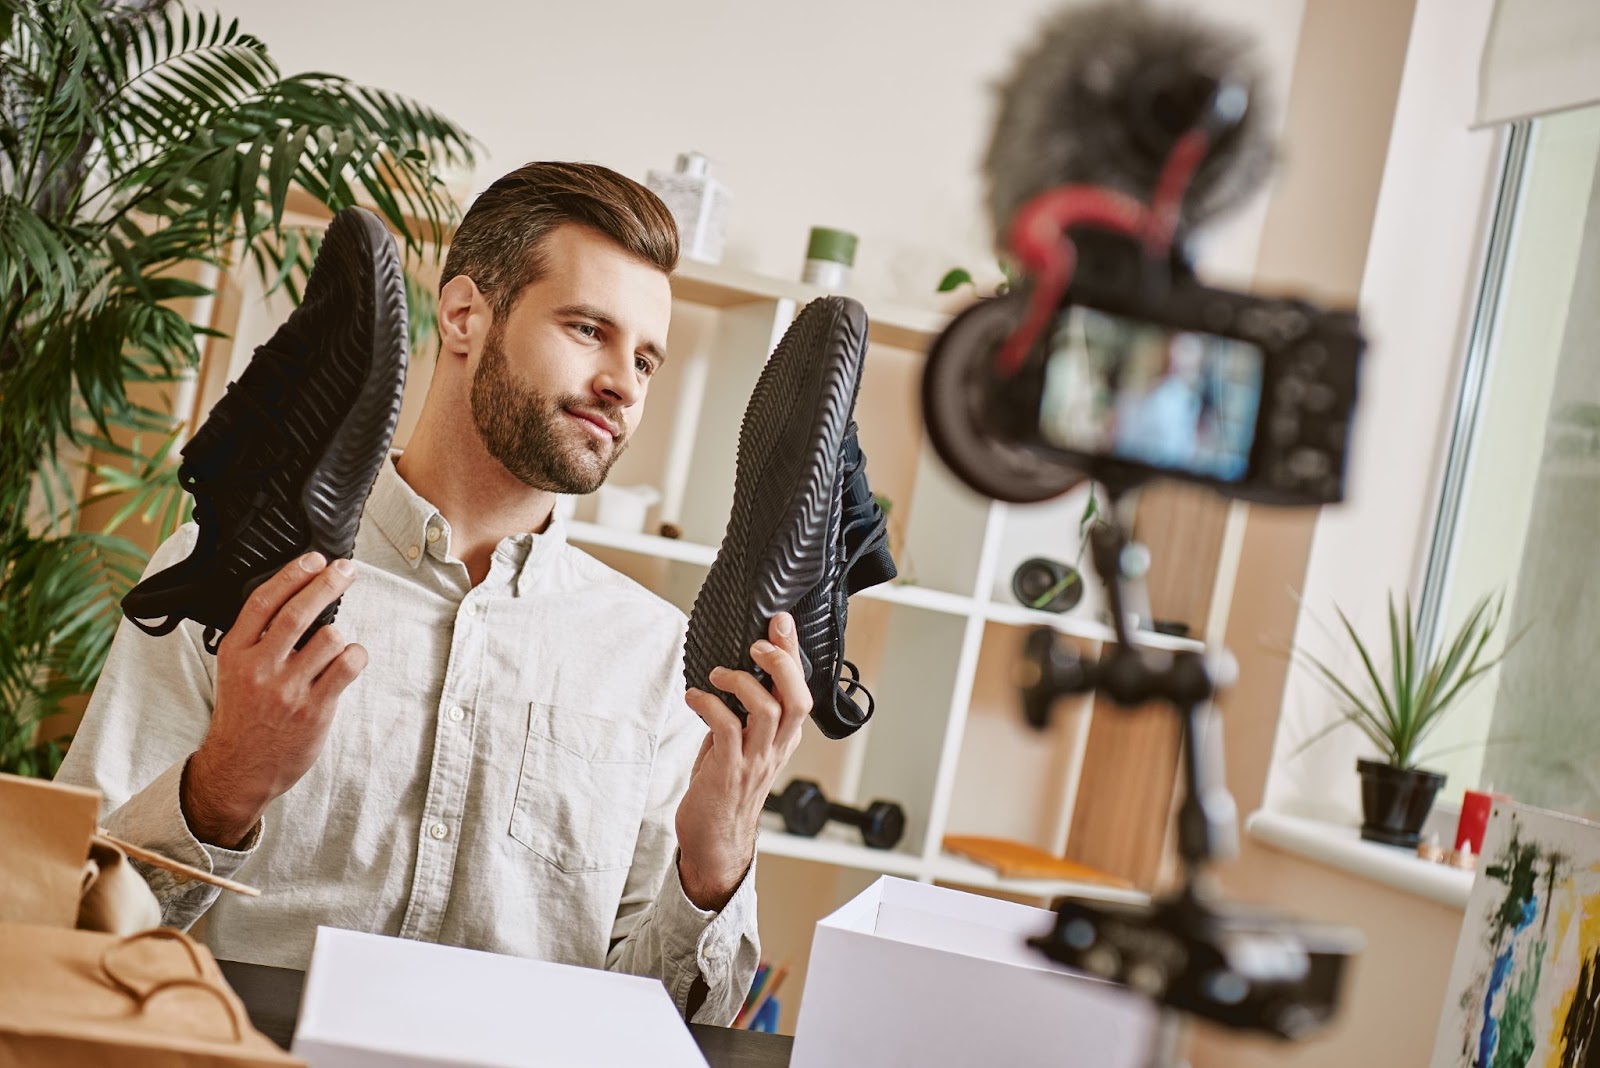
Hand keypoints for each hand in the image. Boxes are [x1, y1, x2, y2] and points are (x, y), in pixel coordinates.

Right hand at [182, 552, 367, 847]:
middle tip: (346, 569)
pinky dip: (355, 656)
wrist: (239, 768)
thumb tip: (297, 598)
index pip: (264, 601)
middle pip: (299, 612)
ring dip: (339, 635)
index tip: (314, 559)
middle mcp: (259, 668)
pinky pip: (347, 666)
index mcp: (235, 653)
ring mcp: (287, 690)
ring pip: (330, 637)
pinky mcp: (314, 709)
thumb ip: (257, 639)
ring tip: (333, 646)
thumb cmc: (243, 716)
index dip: (292, 574)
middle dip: (328, 583)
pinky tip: (349, 659)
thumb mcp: (233, 671)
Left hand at [676, 612, 810, 910]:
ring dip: (741, 682)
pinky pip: (726, 728)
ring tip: (718, 674)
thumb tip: (727, 678)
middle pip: (797, 698)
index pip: (800, 690)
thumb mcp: (740, 748)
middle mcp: (775, 748)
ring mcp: (754, 760)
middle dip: (781, 662)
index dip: (793, 654)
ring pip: (769, 710)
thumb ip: (741, 717)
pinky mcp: (729, 770)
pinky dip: (708, 705)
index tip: (781, 622)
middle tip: (757, 643)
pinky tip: (693, 698)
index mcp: (783, 740)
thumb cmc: (723, 793)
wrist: (714, 844)